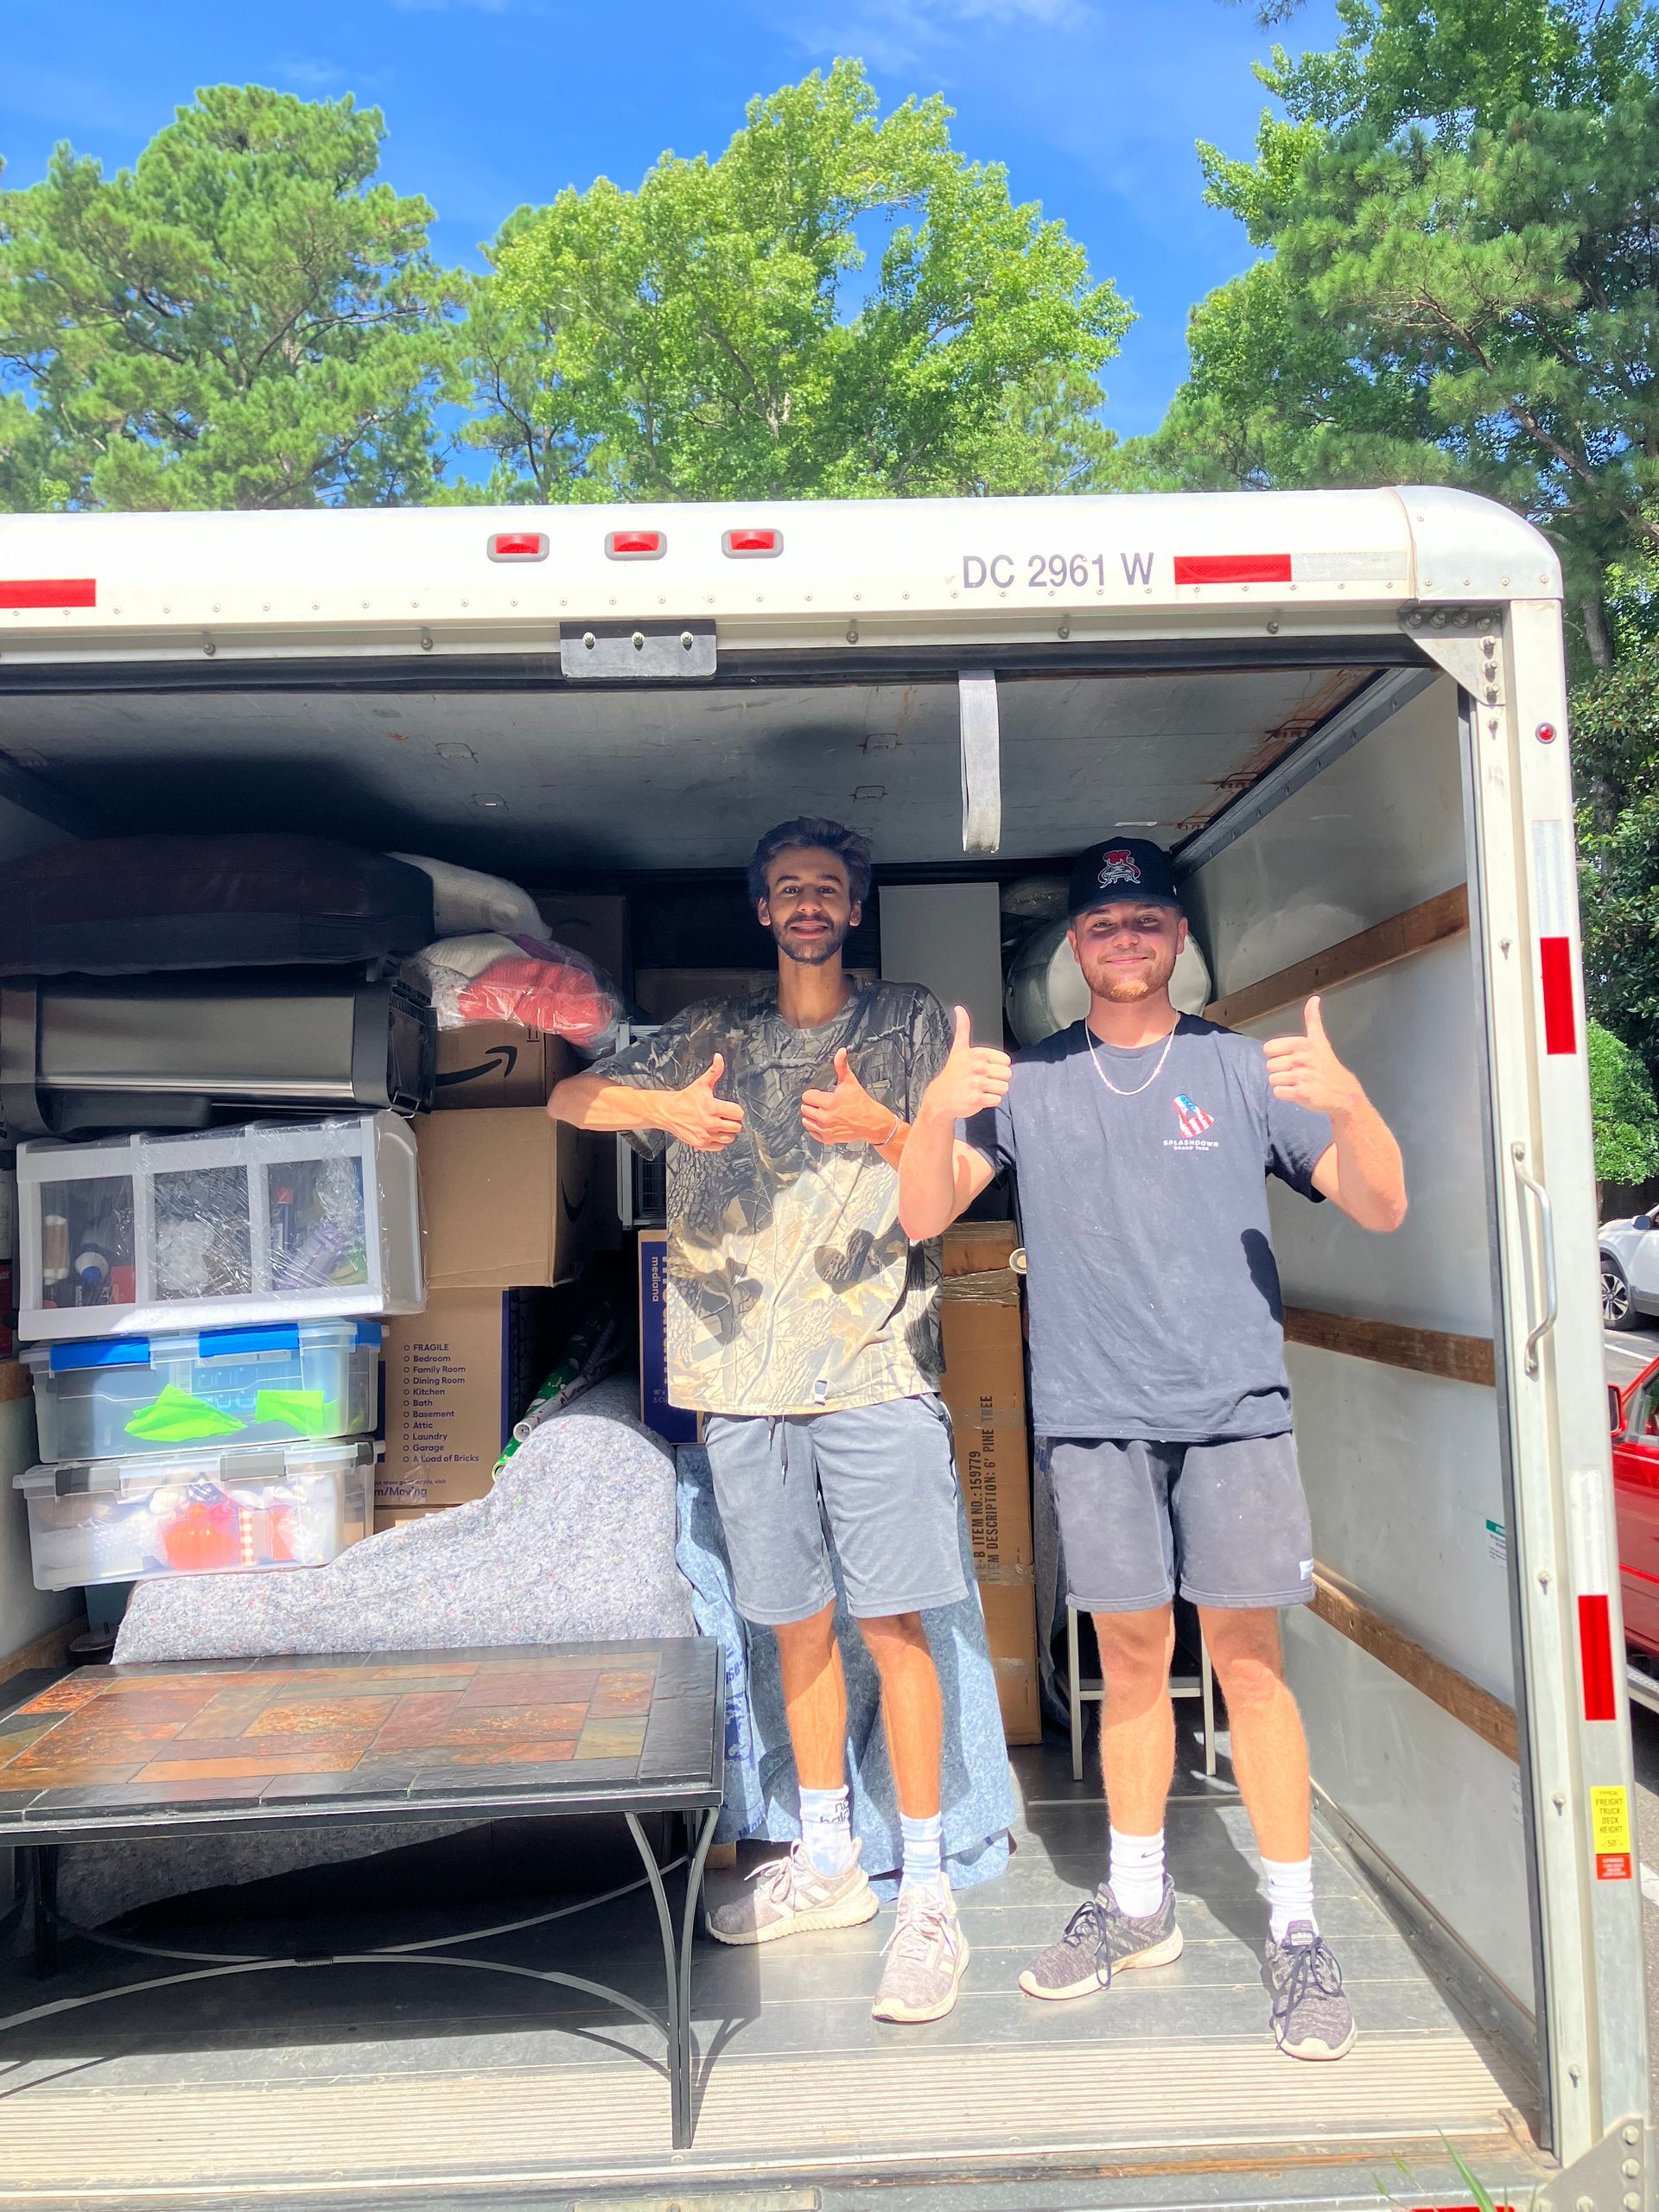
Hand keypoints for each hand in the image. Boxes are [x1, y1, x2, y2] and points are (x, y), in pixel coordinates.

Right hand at [661, 1054, 744, 1150]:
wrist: (668, 1112)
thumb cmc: (685, 1098)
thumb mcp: (701, 1083)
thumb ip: (714, 1071)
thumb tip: (719, 1057)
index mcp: (712, 1107)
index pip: (738, 1113)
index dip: (736, 1110)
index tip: (731, 1109)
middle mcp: (710, 1123)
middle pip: (736, 1127)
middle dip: (733, 1121)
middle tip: (726, 1117)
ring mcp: (705, 1135)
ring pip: (730, 1138)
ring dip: (727, 1132)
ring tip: (721, 1125)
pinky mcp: (701, 1144)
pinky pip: (720, 1146)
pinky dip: (719, 1141)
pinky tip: (714, 1133)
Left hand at [801, 1048, 896, 1147]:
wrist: (872, 1122)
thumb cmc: (861, 1102)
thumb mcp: (850, 1082)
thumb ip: (842, 1066)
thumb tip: (841, 1051)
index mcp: (829, 1102)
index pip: (806, 1097)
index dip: (813, 1094)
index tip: (821, 1095)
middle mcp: (825, 1117)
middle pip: (805, 1109)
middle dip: (812, 1105)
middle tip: (823, 1103)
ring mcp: (826, 1129)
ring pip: (806, 1121)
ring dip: (812, 1116)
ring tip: (824, 1112)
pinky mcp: (828, 1139)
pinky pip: (812, 1133)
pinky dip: (816, 1128)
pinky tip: (825, 1122)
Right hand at [918, 1006, 1011, 1121]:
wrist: (940, 1097)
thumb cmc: (952, 1073)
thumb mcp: (958, 1048)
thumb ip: (963, 1028)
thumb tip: (959, 1009)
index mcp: (977, 1053)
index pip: (1006, 1060)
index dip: (997, 1066)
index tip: (984, 1068)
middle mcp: (978, 1067)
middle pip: (1007, 1074)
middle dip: (997, 1079)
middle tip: (983, 1080)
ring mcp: (977, 1083)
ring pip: (1004, 1087)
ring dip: (994, 1090)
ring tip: (981, 1088)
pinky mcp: (977, 1099)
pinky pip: (997, 1099)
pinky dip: (990, 1101)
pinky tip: (978, 1097)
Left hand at [1263, 996, 1359, 1115]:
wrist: (1343, 1091)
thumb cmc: (1327, 1065)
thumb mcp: (1319, 1040)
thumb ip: (1312, 1019)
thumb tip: (1314, 999)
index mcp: (1301, 1044)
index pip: (1268, 1048)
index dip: (1278, 1055)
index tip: (1292, 1058)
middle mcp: (1300, 1059)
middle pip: (1270, 1065)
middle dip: (1282, 1070)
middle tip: (1299, 1071)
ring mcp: (1301, 1076)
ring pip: (1273, 1079)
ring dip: (1284, 1083)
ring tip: (1299, 1081)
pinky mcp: (1301, 1093)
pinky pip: (1278, 1092)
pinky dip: (1286, 1094)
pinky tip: (1299, 1091)